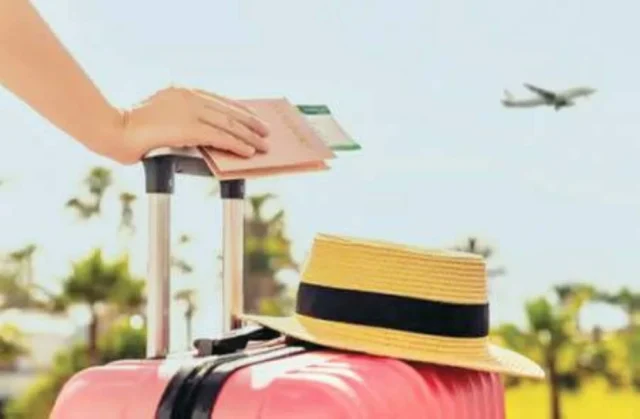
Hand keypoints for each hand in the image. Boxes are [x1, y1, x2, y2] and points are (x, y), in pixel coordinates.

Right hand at [115, 86, 270, 163]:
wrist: (113, 130)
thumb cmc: (132, 129)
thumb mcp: (162, 117)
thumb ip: (183, 119)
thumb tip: (205, 134)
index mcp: (182, 90)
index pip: (218, 99)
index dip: (239, 109)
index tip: (253, 117)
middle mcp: (188, 96)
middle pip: (228, 110)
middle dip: (249, 123)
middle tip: (265, 132)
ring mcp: (189, 110)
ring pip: (228, 123)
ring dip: (248, 136)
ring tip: (263, 145)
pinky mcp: (189, 127)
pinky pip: (220, 136)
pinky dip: (236, 144)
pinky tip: (248, 151)